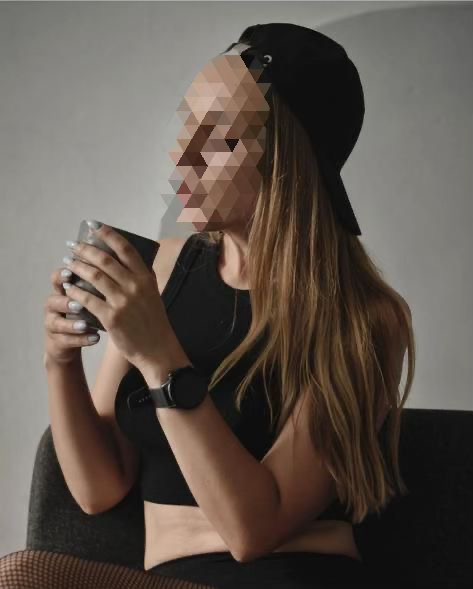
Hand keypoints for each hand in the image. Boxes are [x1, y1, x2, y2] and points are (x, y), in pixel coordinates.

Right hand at [43, 266, 99, 367]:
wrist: (73, 337)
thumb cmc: (87, 310)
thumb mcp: (92, 294)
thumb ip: (99, 280)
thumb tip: (118, 261)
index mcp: (64, 290)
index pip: (58, 278)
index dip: (62, 274)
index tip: (72, 272)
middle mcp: (55, 304)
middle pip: (53, 299)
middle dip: (66, 300)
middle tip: (79, 303)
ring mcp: (53, 323)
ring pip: (56, 322)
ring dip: (72, 323)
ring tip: (85, 324)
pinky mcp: (57, 340)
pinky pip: (67, 340)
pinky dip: (81, 339)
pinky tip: (95, 339)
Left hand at [63, 222, 179, 369]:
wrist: (158, 350)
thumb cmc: (154, 322)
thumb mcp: (153, 294)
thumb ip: (142, 277)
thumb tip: (126, 260)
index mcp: (146, 278)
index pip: (125, 249)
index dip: (108, 235)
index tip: (94, 226)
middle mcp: (135, 286)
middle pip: (105, 260)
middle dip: (85, 249)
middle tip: (73, 245)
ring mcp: (123, 302)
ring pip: (94, 277)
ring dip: (77, 267)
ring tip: (67, 263)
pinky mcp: (111, 318)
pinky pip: (88, 300)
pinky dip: (75, 292)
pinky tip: (68, 288)